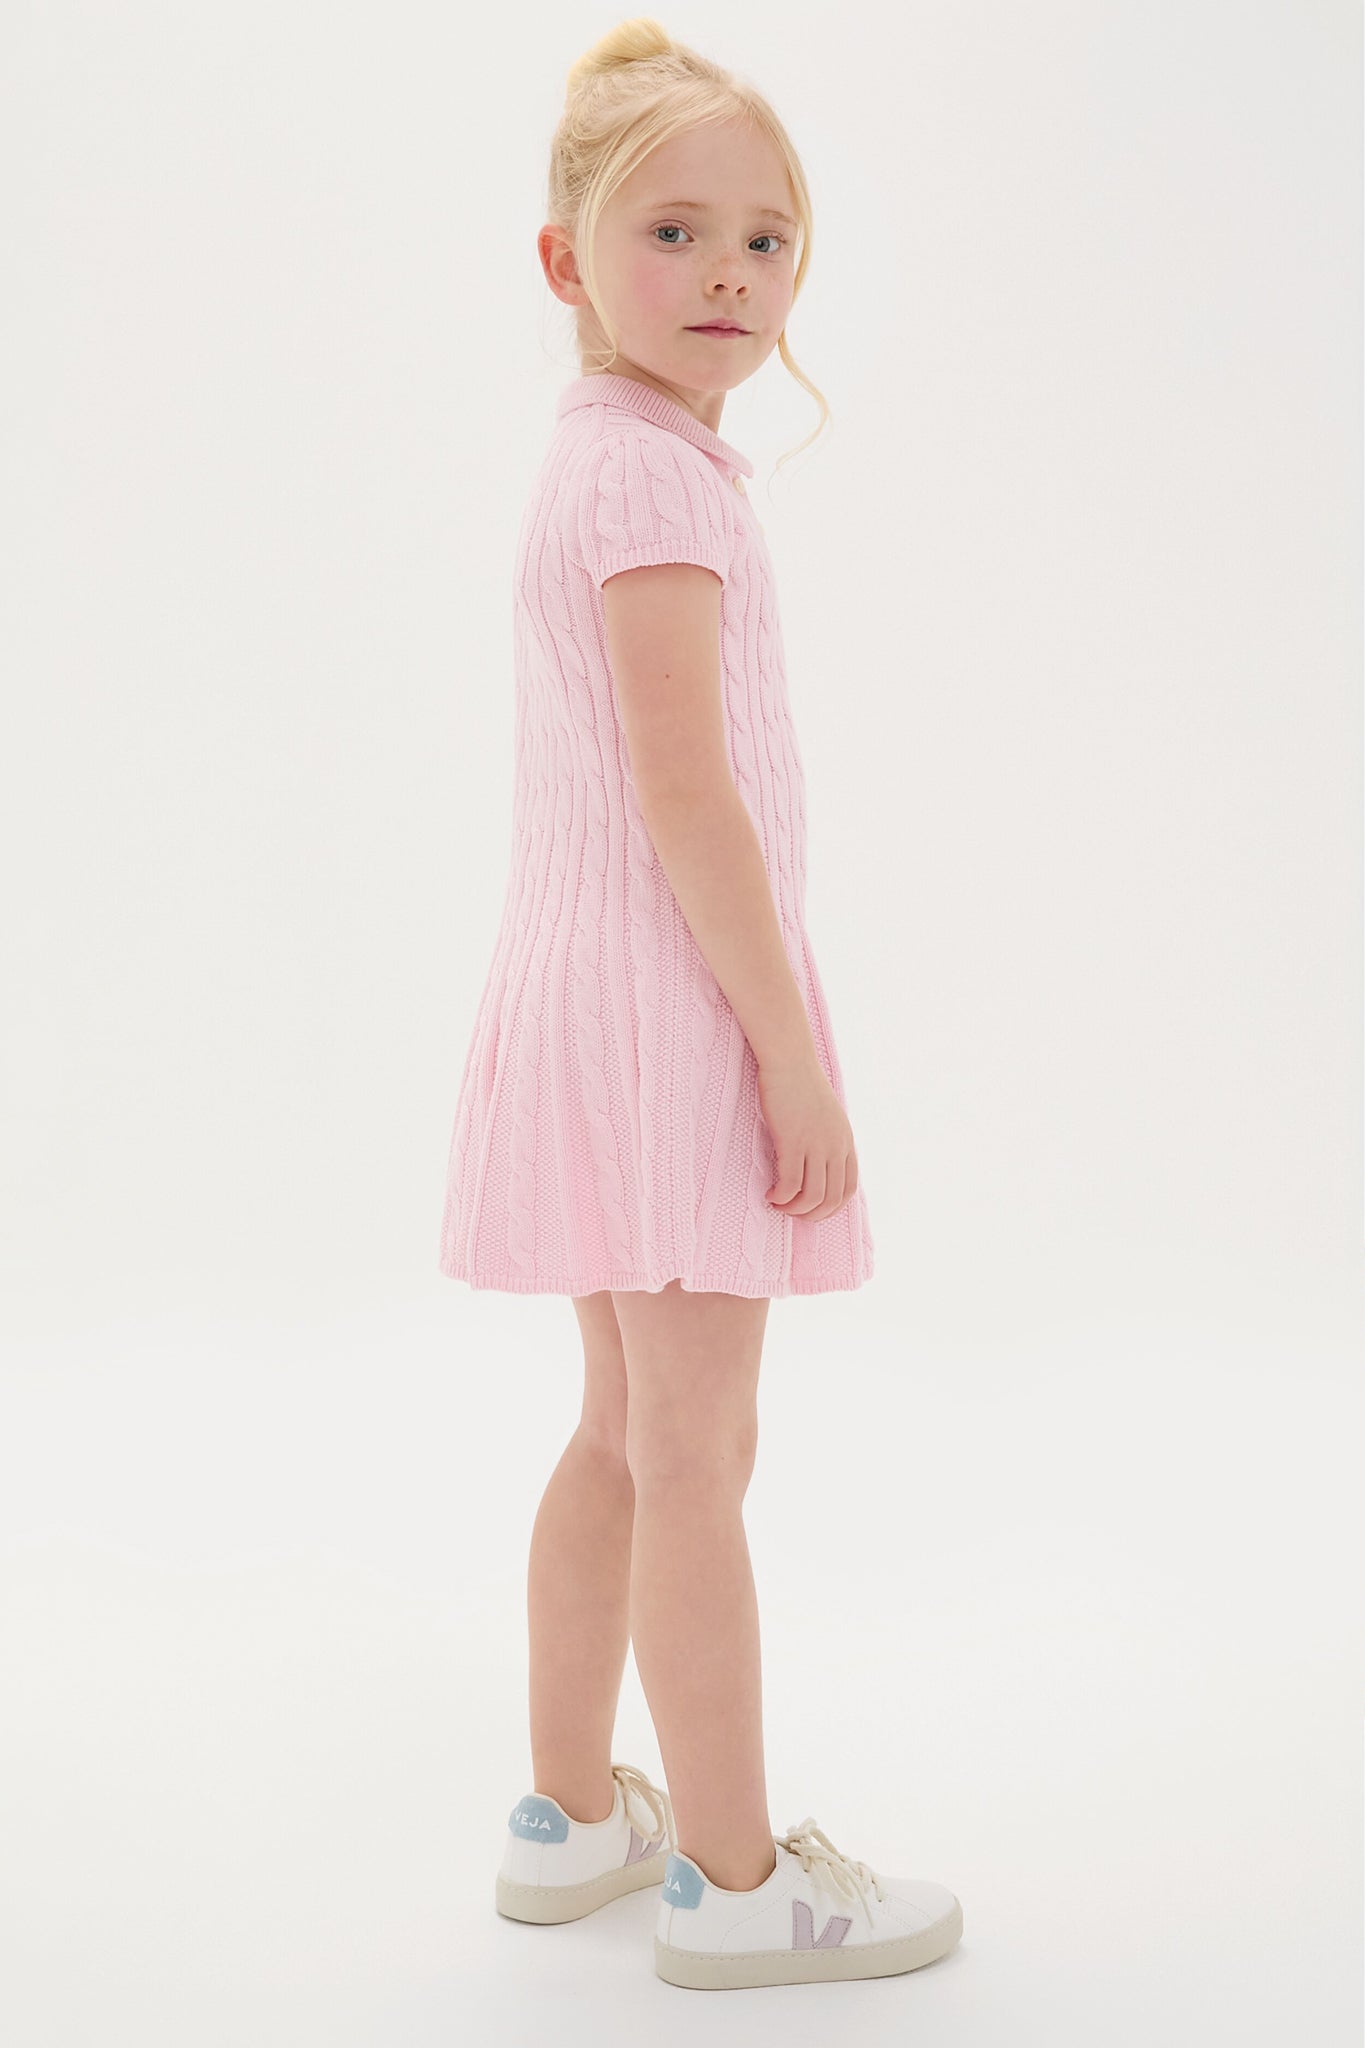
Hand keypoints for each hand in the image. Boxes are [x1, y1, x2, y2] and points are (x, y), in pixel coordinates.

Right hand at [756, 1055, 860, 1222]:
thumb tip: (817, 1165)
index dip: (830, 1208)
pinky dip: (780, 1196)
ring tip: (778, 1204)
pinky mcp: (793, 1141)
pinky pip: (789, 1183)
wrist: (789, 1061)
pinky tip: (770, 1194)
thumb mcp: (827, 1116)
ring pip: (811, 1196)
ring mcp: (815, 1144)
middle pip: (831, 1199)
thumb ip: (828, 1140)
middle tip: (791, 1212)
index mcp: (846, 1142)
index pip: (848, 1189)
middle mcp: (835, 1146)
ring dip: (794, 1209)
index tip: (811, 1209)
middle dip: (811, 1215)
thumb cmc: (801, 1086)